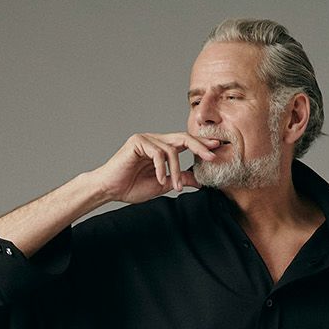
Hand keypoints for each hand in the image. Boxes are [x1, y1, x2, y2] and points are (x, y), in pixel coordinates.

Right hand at [90, 133, 223, 204]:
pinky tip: (159, 180)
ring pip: (171, 150)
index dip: (201, 145)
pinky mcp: (137, 142)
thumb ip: (179, 179)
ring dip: (176, 171)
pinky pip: (157, 153)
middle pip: (183, 138)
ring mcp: (146, 138)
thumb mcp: (163, 185)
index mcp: (162, 148)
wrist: (110, 189)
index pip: (185, 142)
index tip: (217, 149)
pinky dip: (161, 168)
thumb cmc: (132, 187)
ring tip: (175, 187)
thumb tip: (199, 180)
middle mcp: (155, 139)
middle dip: (200, 147)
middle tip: (213, 157)